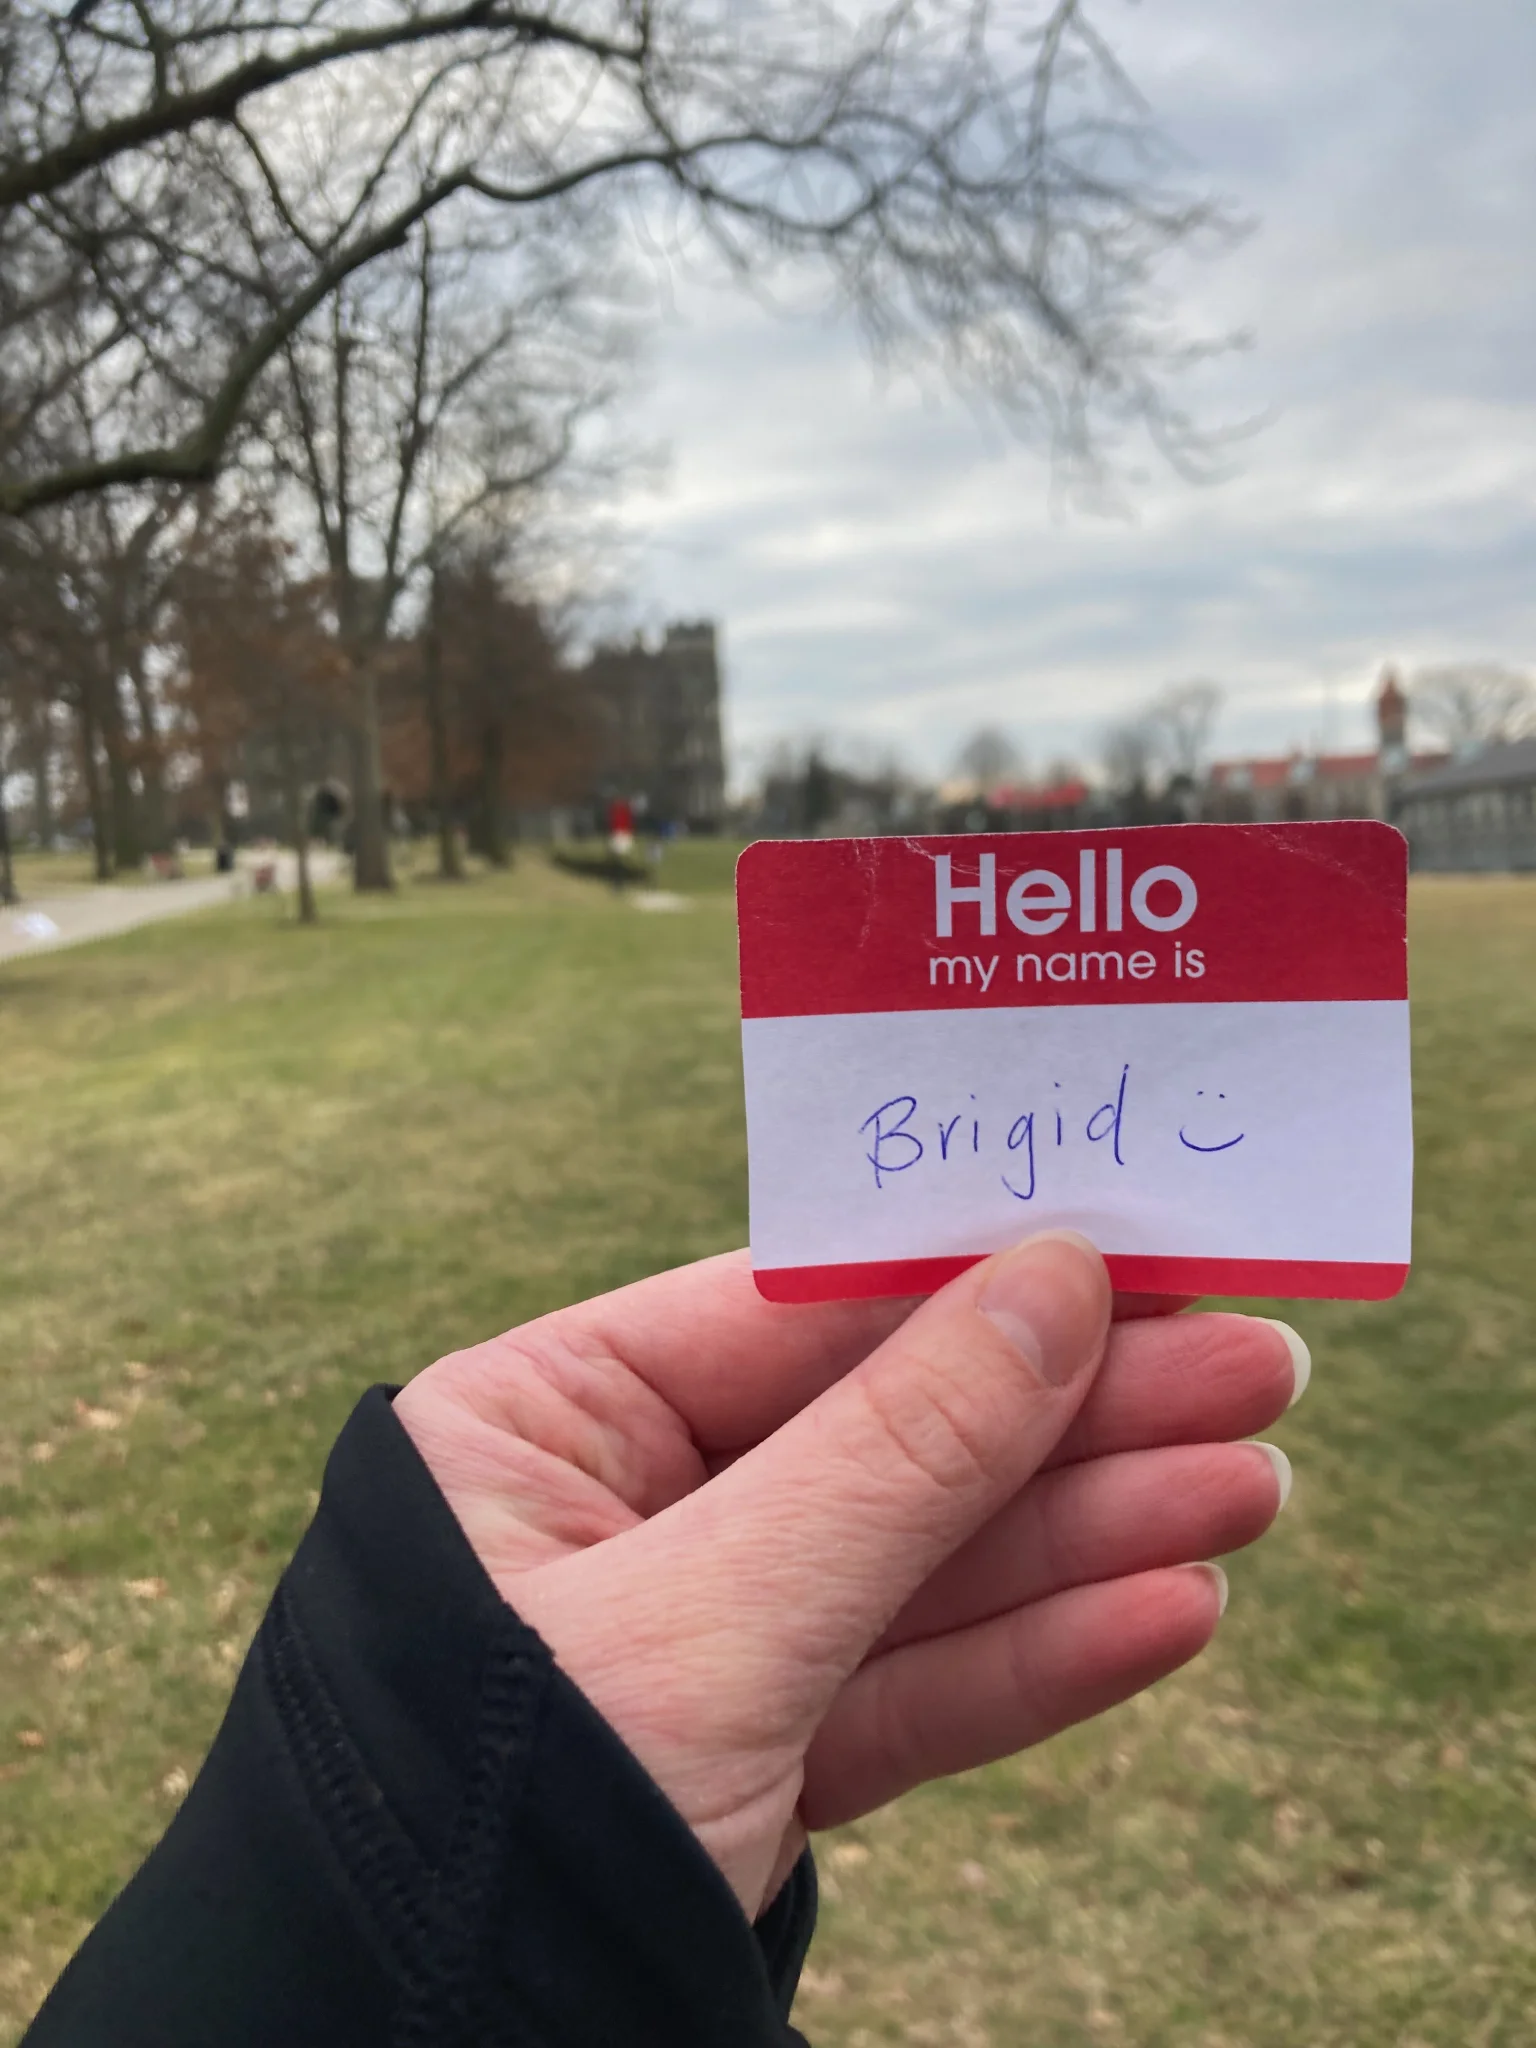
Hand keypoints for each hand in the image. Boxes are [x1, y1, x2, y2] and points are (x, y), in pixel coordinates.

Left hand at [393, 1234, 1300, 1918]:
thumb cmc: (502, 1818)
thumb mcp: (707, 1621)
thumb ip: (892, 1457)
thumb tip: (1053, 1283)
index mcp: (535, 1423)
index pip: (789, 1317)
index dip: (972, 1282)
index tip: (1135, 1253)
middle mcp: (611, 1514)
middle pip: (881, 1437)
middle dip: (1073, 1416)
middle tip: (1256, 1371)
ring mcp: (692, 1643)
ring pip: (917, 1569)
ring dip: (1090, 1534)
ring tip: (1253, 1487)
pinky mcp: (751, 1764)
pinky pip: (907, 1691)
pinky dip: (1036, 1661)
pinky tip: (1167, 1609)